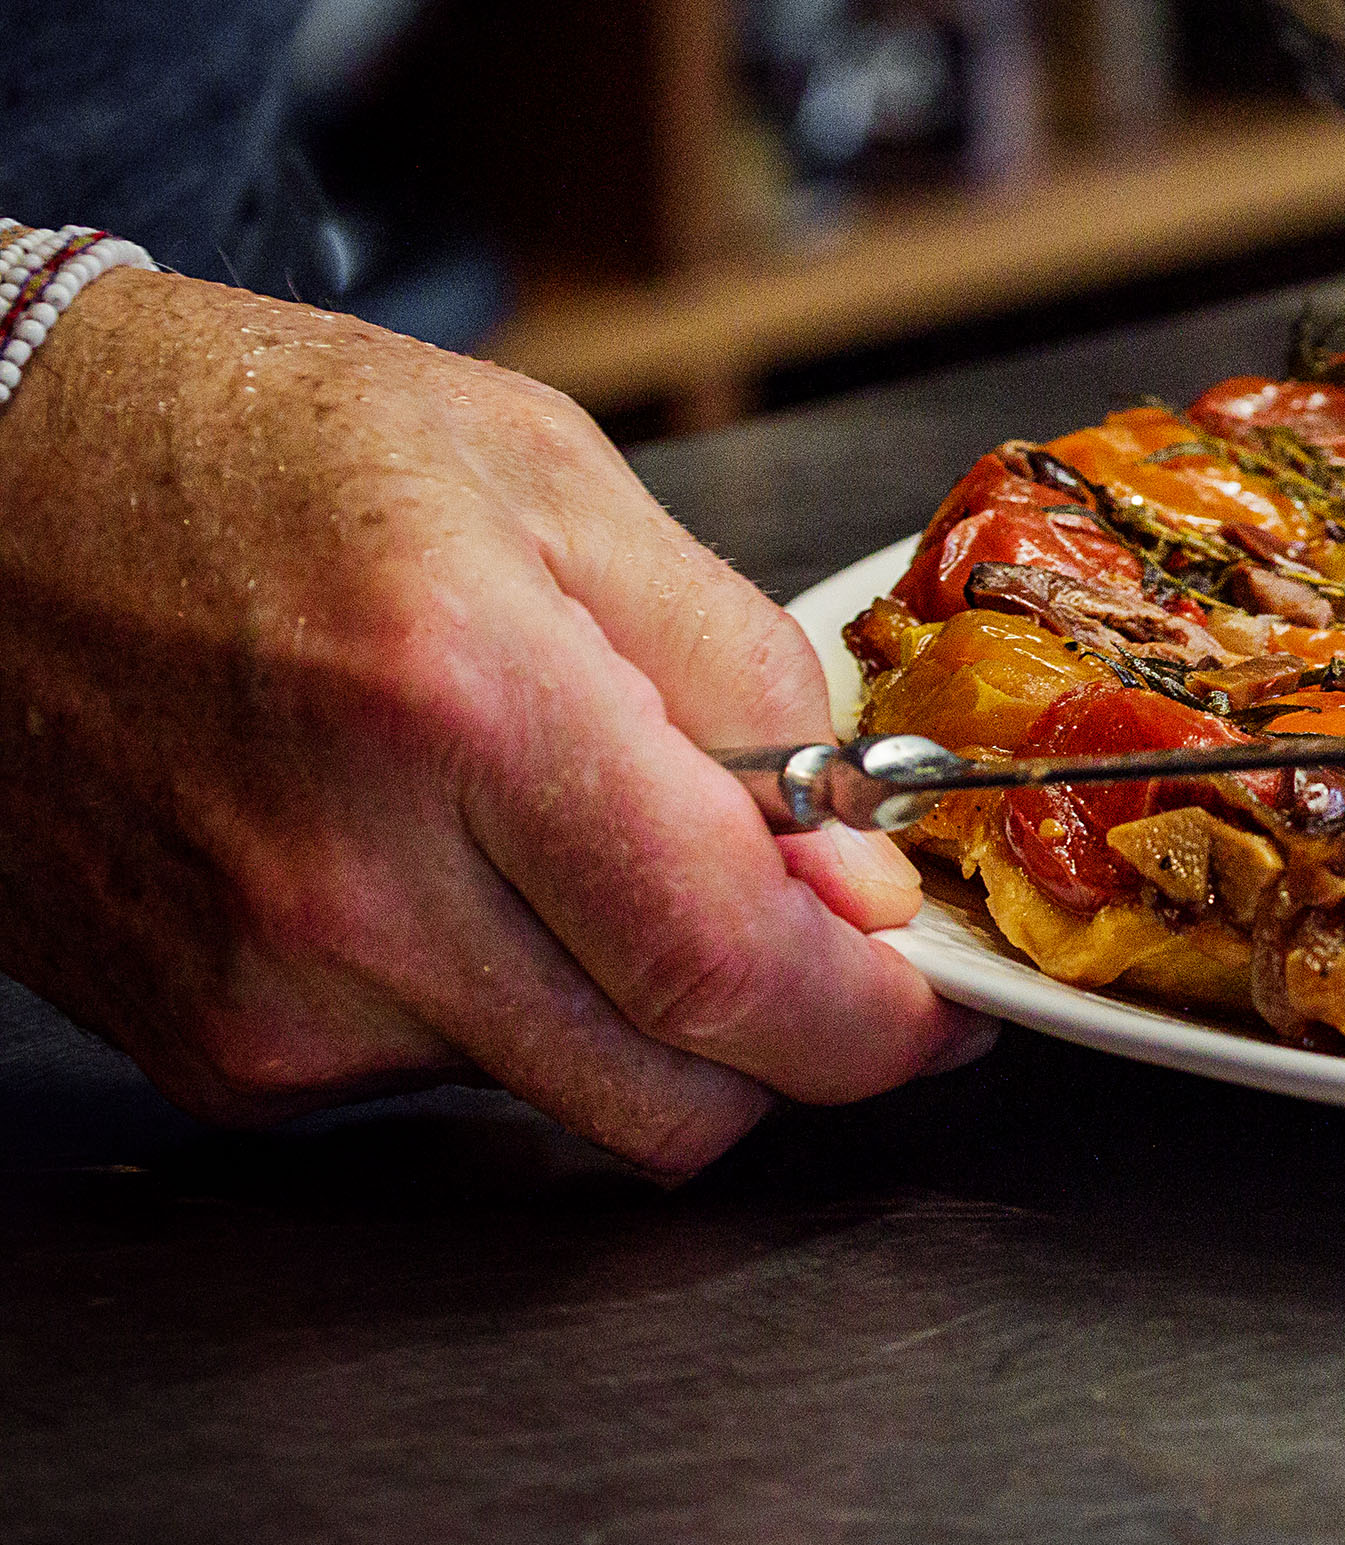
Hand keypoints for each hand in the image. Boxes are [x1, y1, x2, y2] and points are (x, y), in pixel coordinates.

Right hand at [0, 272, 989, 1172]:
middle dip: (789, 1042)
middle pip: (671, 1091)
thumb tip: (851, 852)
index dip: (871, 1015)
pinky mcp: (213, 1053)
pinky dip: (504, 1003)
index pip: (727, 962)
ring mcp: (267, 995)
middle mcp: (347, 888)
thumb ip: (737, 669)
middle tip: (819, 942)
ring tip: (578, 840)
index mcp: (458, 708)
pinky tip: (450, 868)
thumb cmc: (245, 450)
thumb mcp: (550, 476)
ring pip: (571, 1095)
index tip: (931, 1000)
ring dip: (636, 1010)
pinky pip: (445, 1080)